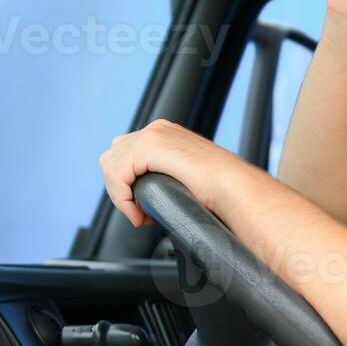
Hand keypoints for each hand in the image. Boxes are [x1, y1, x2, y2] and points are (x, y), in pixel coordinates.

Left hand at [99, 120, 246, 227]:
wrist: (235, 189)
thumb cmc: (220, 191)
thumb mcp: (186, 178)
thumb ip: (166, 176)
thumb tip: (146, 196)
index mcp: (165, 134)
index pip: (124, 155)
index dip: (125, 187)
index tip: (142, 212)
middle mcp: (157, 129)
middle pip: (112, 158)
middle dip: (120, 190)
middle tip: (140, 215)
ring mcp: (153, 134)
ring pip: (110, 166)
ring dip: (121, 197)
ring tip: (141, 216)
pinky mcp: (150, 146)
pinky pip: (117, 174)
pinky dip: (123, 199)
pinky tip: (141, 214)